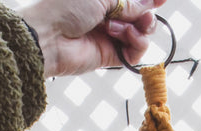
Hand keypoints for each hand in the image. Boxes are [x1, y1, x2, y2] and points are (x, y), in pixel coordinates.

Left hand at [21, 0, 167, 78]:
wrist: (50, 37)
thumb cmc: (66, 7)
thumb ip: (129, 0)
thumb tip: (150, 2)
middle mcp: (108, 14)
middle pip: (141, 14)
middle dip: (146, 14)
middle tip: (144, 17)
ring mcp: (111, 35)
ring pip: (142, 33)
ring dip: (139, 28)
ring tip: (122, 28)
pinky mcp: (112, 56)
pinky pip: (136, 51)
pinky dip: (136, 43)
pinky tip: (121, 37)